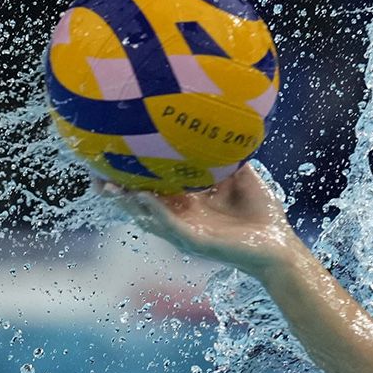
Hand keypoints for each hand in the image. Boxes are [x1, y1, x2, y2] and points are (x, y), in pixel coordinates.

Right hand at [96, 164, 304, 276]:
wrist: (280, 246)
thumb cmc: (263, 217)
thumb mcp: (243, 179)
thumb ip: (228, 157)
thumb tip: (220, 126)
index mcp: (188, 204)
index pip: (152, 188)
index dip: (130, 176)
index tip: (108, 157)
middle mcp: (181, 218)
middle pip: (139, 204)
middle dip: (114, 192)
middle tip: (91, 174)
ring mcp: (185, 231)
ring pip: (146, 216)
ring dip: (126, 201)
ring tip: (105, 185)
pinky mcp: (195, 242)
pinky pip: (169, 224)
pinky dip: (154, 210)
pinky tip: (140, 195)